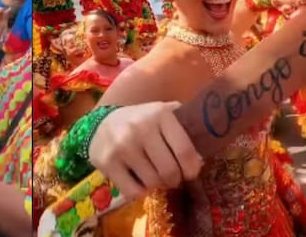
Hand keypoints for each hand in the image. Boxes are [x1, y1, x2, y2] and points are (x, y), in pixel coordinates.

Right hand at [88, 102, 202, 199]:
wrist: (100, 124)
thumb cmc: (140, 122)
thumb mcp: (162, 114)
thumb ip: (184, 125)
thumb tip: (205, 150)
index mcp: (160, 114)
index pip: (185, 151)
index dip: (192, 168)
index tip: (190, 172)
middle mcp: (141, 128)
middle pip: (170, 171)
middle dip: (174, 179)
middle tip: (171, 176)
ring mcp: (122, 146)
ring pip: (153, 183)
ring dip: (157, 185)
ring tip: (153, 175)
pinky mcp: (107, 162)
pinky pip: (133, 192)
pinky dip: (139, 192)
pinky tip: (137, 180)